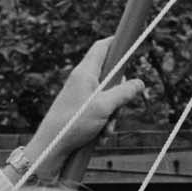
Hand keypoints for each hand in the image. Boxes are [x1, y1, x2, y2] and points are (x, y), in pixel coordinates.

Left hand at [27, 38, 146, 176]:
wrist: (51, 148)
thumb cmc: (72, 123)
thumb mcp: (105, 107)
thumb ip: (124, 92)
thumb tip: (140, 83)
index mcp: (85, 72)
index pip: (102, 47)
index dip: (117, 43)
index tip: (132, 42)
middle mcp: (82, 81)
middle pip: (111, 76)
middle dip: (120, 93)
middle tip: (119, 106)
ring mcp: (81, 97)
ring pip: (108, 98)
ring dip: (113, 114)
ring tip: (106, 128)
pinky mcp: (80, 111)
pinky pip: (100, 112)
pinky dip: (104, 123)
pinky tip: (101, 135)